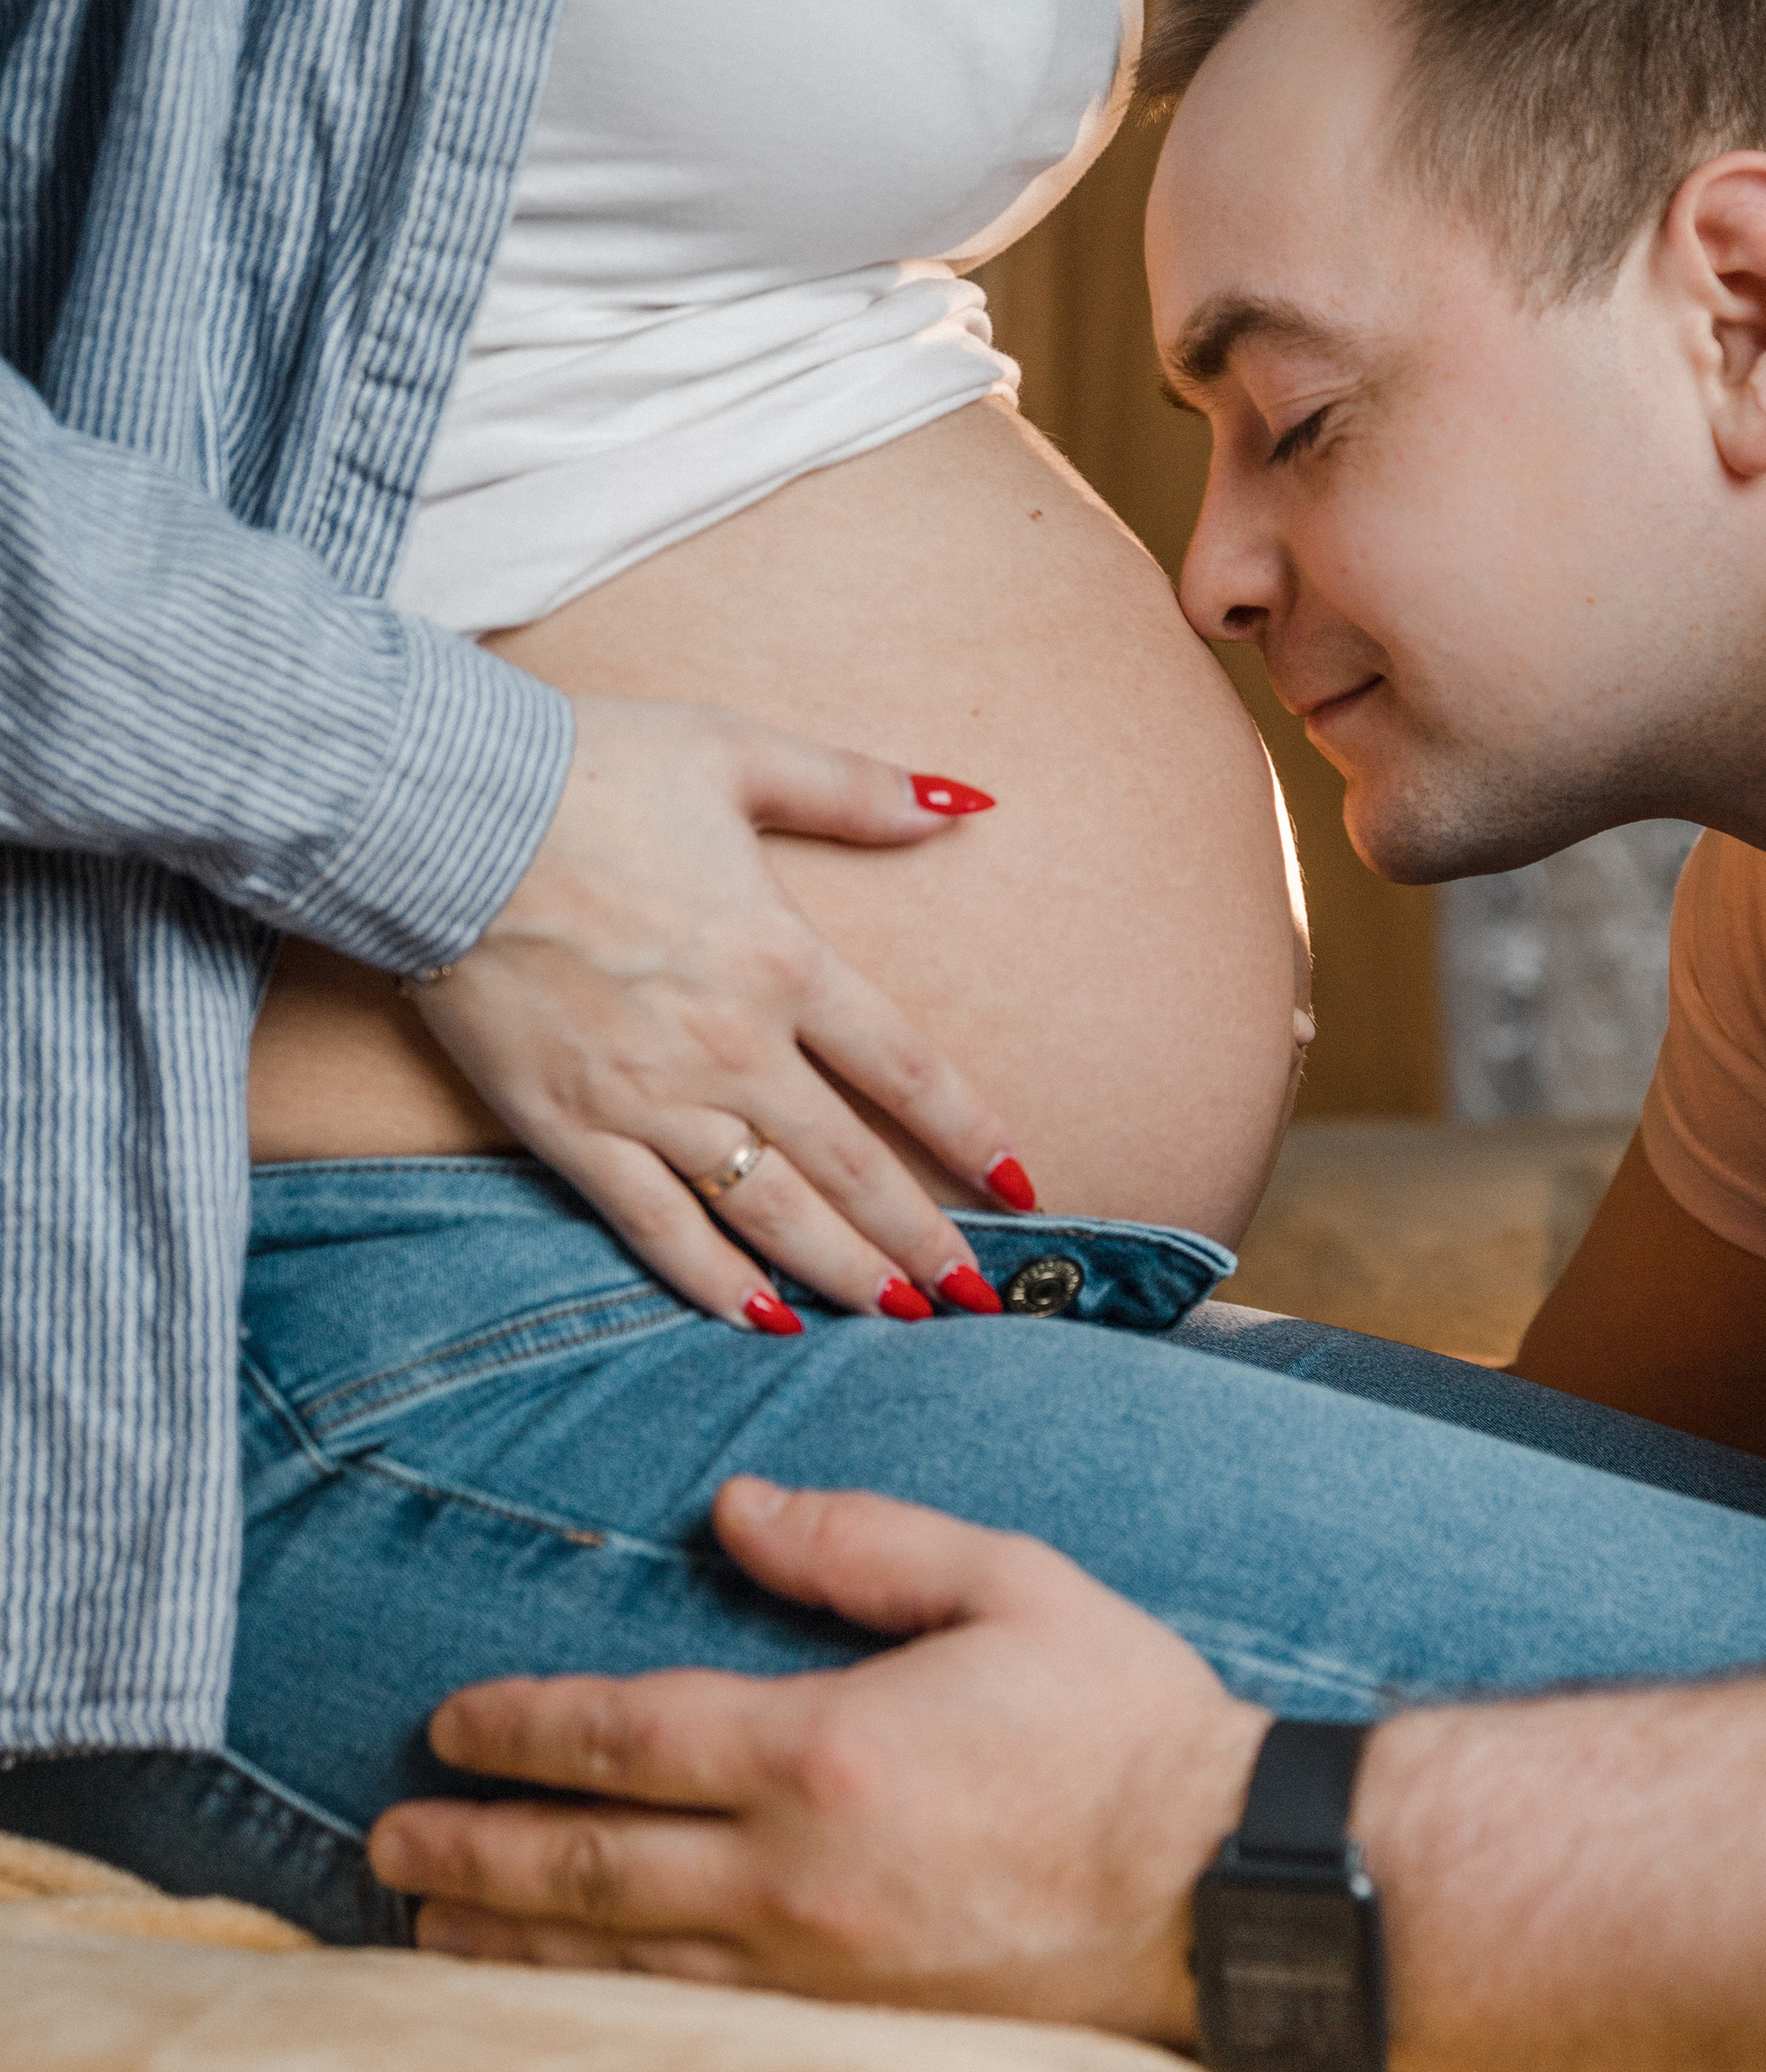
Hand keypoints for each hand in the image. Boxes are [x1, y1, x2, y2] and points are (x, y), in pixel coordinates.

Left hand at [369, 1478, 1267, 2033]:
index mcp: (826, 1749)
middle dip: (476, 1851)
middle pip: (593, 1868)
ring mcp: (823, 1968)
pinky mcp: (859, 2026)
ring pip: (624, 1963)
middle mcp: (800, 1874)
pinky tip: (559, 1997)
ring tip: (426, 1926)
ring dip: (510, 1945)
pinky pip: (693, 2019)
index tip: (451, 1723)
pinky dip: (601, 2007)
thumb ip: (863, 1540)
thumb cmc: (1122, 1717)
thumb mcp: (1007, 1582)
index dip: (524, 1731)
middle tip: (386, 1842)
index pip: (627, 1737)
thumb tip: (739, 1506)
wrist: (1220, 1880)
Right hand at [410, 698, 1028, 1322]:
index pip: (906, 1070)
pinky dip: (712, 1281)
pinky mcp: (569, 1129)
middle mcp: (731, 1047)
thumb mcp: (740, 753)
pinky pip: (657, 1227)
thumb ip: (855, 789)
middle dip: (922, 1237)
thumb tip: (960, 801)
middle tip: (978, 1293)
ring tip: (900, 1318)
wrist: (439, 815)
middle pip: (851, 1165)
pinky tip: (762, 1318)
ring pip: (768, 1212)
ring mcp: (649, 1098)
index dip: (970, 1134)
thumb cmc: (589, 770)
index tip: (1020, 1183)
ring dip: (842, 1272)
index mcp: (783, 959)